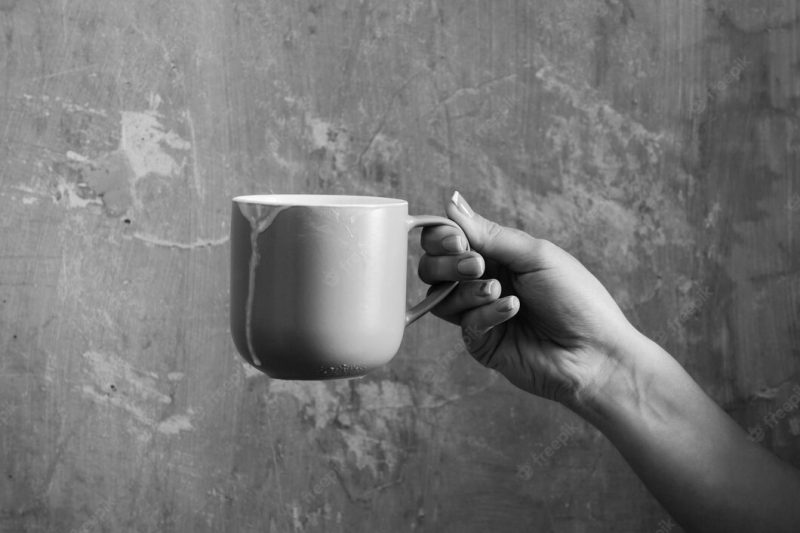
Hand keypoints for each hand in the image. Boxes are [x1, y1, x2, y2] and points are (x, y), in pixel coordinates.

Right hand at [418, 191, 639, 404]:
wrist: (595, 352)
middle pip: (432, 266)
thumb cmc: (576, 298)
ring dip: (466, 289)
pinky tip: (511, 311)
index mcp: (497, 254)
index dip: (443, 237)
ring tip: (497, 290)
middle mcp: (483, 280)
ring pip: (440, 295)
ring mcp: (479, 313)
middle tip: (477, 265)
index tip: (458, 240)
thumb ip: (489, 233)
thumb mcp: (535, 255)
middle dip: (447, 263)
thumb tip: (451, 203)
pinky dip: (485, 313)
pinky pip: (464, 322)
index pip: (449, 238)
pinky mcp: (481, 342)